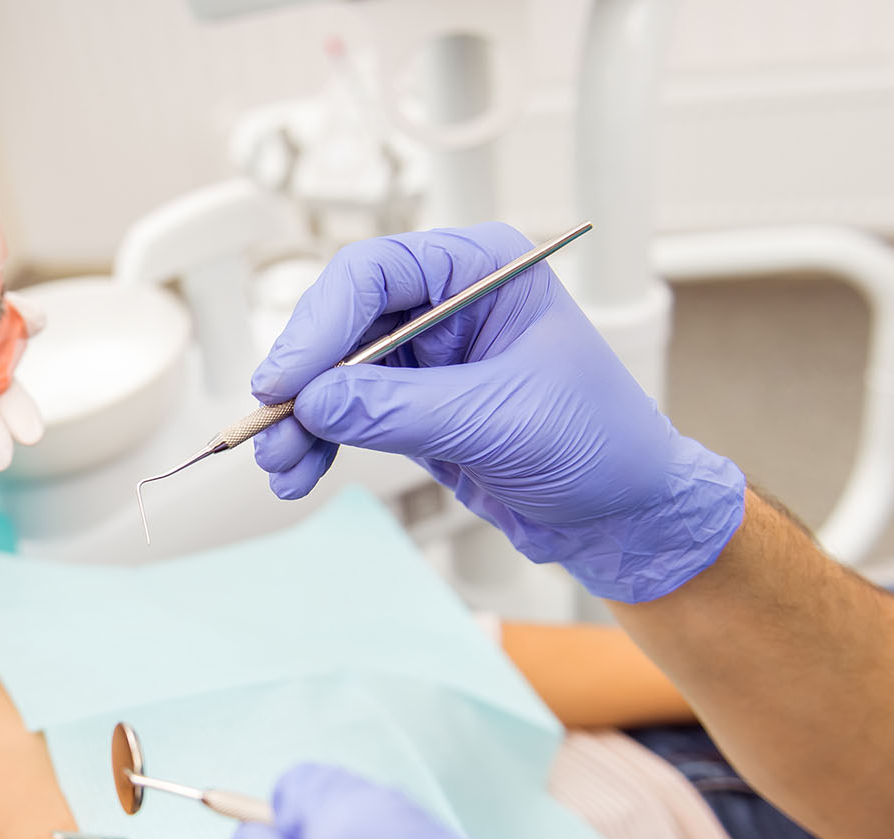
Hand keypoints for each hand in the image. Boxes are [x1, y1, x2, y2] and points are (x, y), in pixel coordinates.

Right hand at [249, 223, 745, 602]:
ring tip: (281, 464)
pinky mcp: (409, 404)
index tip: (289, 379)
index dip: (321, 323)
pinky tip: (300, 473)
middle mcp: (445, 302)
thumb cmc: (599, 442)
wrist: (622, 512)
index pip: (376, 272)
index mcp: (483, 270)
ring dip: (299, 419)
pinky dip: (317, 442)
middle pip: (340, 321)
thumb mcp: (498, 420)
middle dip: (302, 378)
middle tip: (271, 425)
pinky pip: (343, 413)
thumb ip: (402, 409)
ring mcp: (424, 356)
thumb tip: (318, 402)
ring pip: (332, 372)